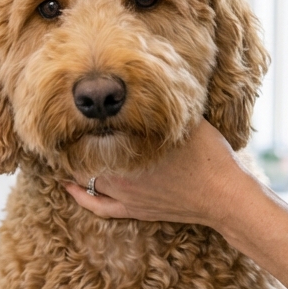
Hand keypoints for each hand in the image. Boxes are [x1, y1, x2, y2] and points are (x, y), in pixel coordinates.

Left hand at [64, 119, 248, 225]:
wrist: (224, 195)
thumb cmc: (208, 154)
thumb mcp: (187, 118)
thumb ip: (164, 103)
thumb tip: (153, 78)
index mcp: (132, 146)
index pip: (92, 132)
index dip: (79, 121)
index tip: (71, 108)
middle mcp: (121, 172)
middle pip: (84, 154)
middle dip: (73, 141)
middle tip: (63, 125)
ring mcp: (126, 195)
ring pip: (87, 179)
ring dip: (74, 165)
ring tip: (64, 150)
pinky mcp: (134, 210)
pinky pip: (98, 206)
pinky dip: (80, 195)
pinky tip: (69, 187)